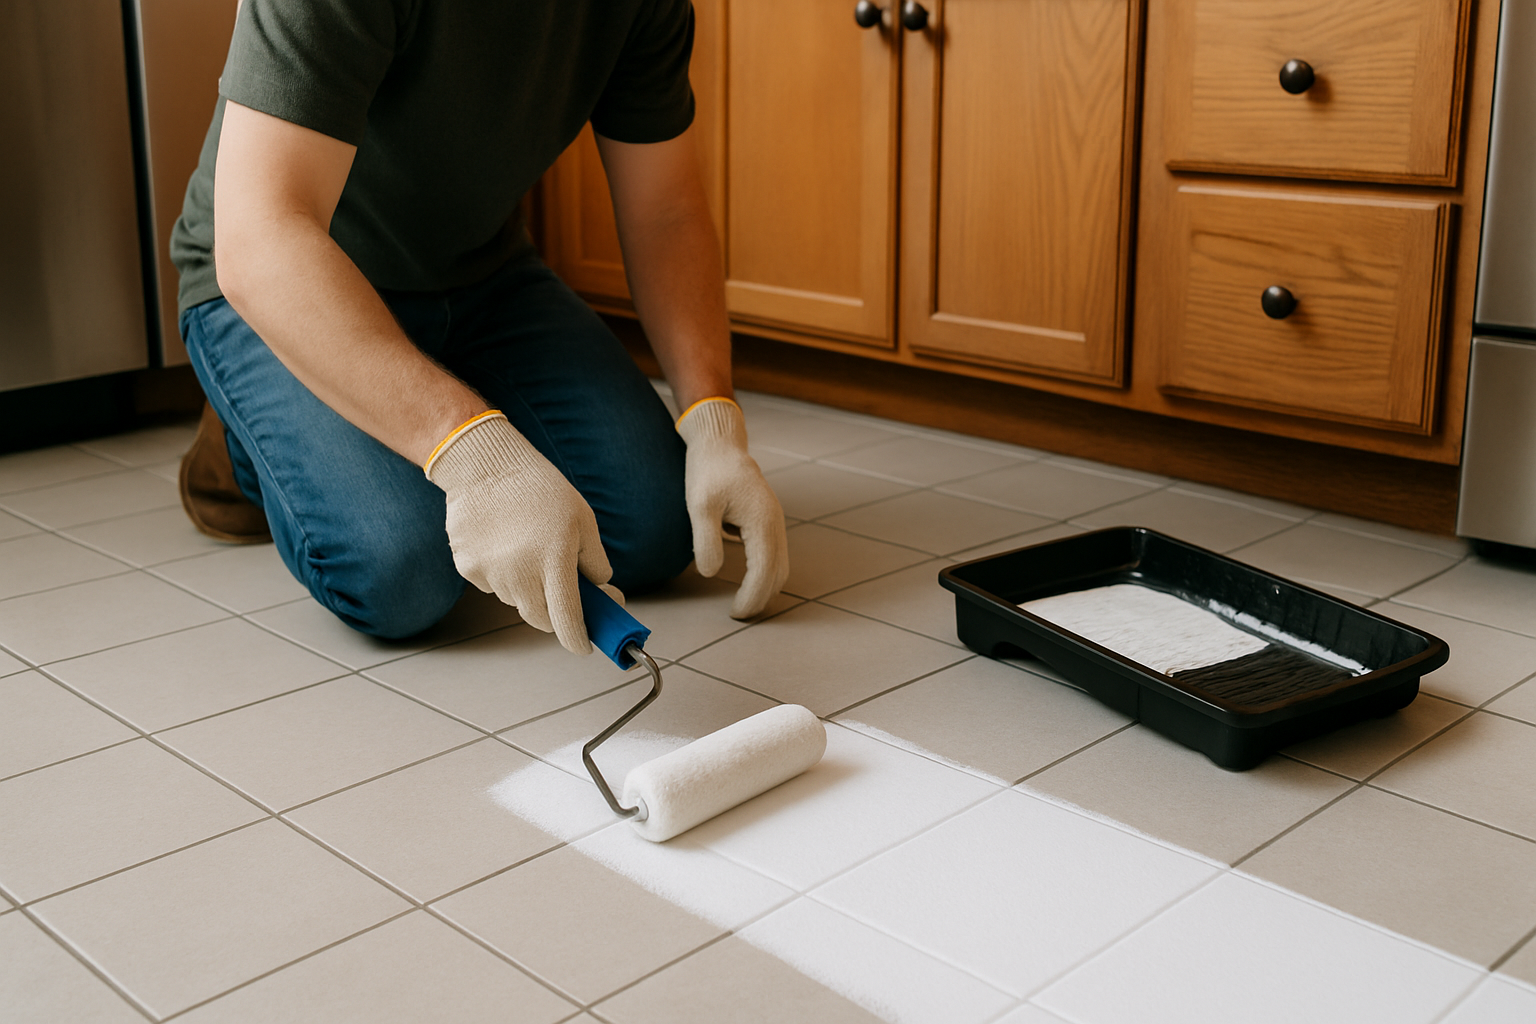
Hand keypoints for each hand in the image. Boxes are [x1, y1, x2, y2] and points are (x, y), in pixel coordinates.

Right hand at [426, 413, 611, 652]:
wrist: (485, 465)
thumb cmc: (541, 489)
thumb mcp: (583, 519)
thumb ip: (595, 561)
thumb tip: (602, 592)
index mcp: (556, 559)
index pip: (568, 618)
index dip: (578, 639)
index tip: (584, 646)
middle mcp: (521, 571)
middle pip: (540, 619)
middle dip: (555, 616)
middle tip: (562, 599)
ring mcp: (491, 572)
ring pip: (516, 601)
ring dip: (528, 591)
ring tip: (528, 550)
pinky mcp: (468, 568)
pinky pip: (492, 586)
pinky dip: (503, 576)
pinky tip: (503, 544)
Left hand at [676, 398, 788, 618]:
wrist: (720, 445)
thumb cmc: (708, 472)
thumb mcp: (699, 506)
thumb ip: (706, 540)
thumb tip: (712, 572)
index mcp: (761, 522)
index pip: (764, 571)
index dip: (751, 597)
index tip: (734, 613)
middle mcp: (775, 524)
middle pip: (778, 574)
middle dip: (761, 599)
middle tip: (737, 616)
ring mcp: (775, 522)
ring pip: (780, 566)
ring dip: (765, 589)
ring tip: (742, 604)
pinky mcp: (769, 521)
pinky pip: (775, 556)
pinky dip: (766, 575)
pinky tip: (748, 583)